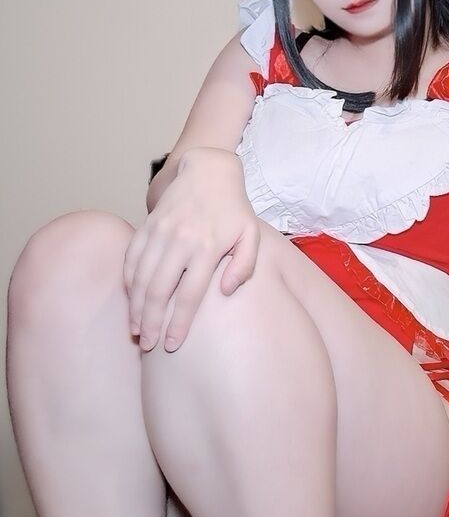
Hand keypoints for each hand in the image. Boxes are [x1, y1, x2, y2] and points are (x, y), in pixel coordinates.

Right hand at [124, 148, 259, 352]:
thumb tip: (226, 291)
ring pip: (141, 277)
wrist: (208, 171)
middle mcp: (180, 240)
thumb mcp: (251, 235)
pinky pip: (131, 258)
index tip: (172, 345)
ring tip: (137, 330)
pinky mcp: (147, 225)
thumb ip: (245, 266)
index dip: (178, 324)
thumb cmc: (233, 209)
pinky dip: (128, 282)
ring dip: (136, 307)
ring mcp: (160, 232)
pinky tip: (131, 300)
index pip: (188, 295)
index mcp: (208, 247)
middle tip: (147, 345)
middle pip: (159, 291)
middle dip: (151, 323)